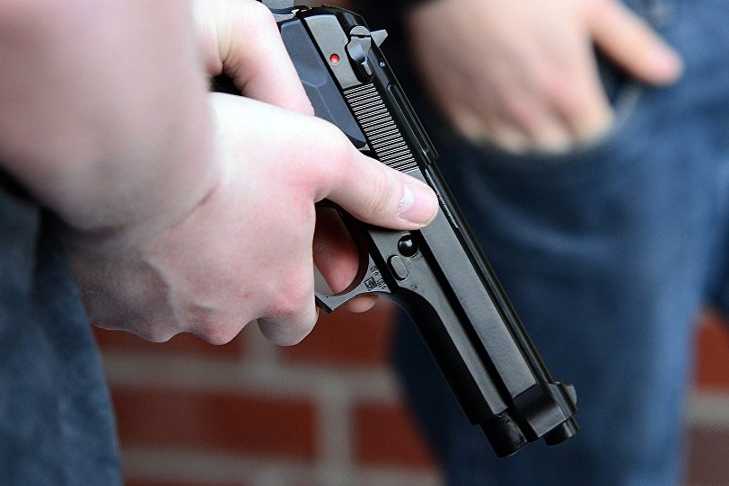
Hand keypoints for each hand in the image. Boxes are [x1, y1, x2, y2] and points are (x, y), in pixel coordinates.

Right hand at [68, 1, 437, 345]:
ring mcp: (165, 317)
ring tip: (180, 223)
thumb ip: (371, 189)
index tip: (285, 270)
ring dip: (184, 276)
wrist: (131, 158)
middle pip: (238, 314)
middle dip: (236, 285)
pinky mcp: (113, 308)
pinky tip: (138, 231)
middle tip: (225, 234)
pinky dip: (136, 272)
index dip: (296, 296)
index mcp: (278, 291)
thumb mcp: (319, 157)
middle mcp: (224, 316)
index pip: (299, 321)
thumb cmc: (225, 159)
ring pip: (182, 307)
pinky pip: (128, 299)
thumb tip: (419, 209)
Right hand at [405, 0, 683, 152]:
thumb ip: (630, 45)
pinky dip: (489, 127)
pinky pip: (481, 140)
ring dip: (526, 132)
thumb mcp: (588, 7)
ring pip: (518, 149)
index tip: (587, 104)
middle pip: (556, 149)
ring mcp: (491, 117)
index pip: (592, 137)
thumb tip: (667, 72)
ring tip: (524, 102)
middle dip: (562, 131)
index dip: (593, 120)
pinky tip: (492, 100)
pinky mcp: (459, 114)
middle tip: (555, 101)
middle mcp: (529, 114)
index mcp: (567, 91)